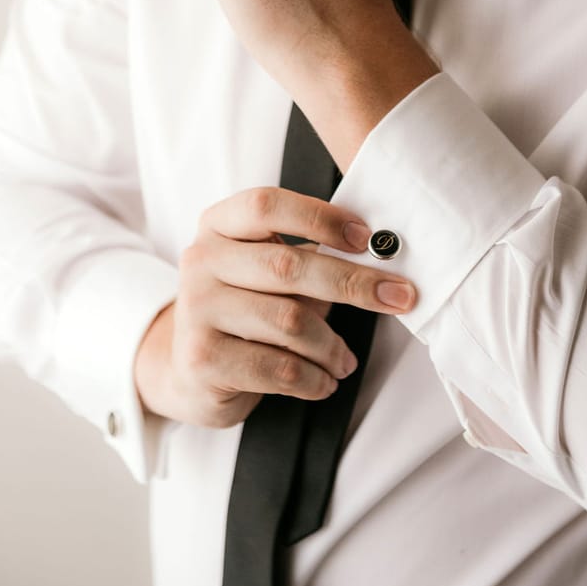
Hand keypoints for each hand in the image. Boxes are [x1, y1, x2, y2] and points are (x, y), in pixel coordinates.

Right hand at [134, 187, 416, 428]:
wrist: (188, 369)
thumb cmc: (244, 309)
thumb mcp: (266, 271)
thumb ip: (307, 258)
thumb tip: (377, 262)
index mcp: (219, 224)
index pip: (268, 205)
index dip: (321, 218)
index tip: (366, 239)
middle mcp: (201, 260)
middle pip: (289, 265)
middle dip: (354, 283)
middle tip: (398, 297)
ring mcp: (196, 309)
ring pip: (290, 321)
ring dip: (333, 345)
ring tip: (345, 360)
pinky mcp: (202, 358)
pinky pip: (278, 367)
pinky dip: (314, 378)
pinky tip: (324, 380)